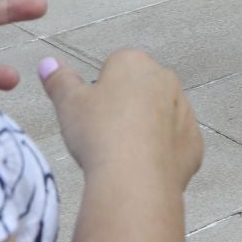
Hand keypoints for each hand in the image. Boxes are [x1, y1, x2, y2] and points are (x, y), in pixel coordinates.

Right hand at [41, 50, 202, 190]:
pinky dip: (162, 153)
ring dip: (146, 129)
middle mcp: (166, 79)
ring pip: (161, 115)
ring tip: (122, 154)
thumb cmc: (99, 134)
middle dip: (126, 106)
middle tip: (104, 134)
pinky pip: (176, 143)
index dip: (100, 91)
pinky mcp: (193, 142)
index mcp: (134, 63)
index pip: (114, 66)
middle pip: (141, 89)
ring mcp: (184, 110)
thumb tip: (48, 62)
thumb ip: (59, 80)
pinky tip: (142, 168)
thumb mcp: (68, 104)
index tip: (91, 113)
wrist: (134, 178)